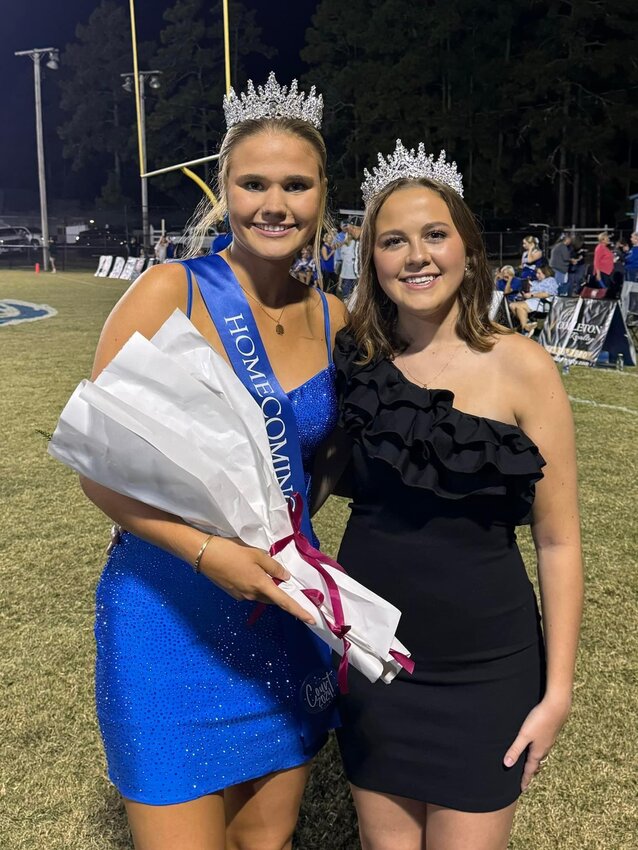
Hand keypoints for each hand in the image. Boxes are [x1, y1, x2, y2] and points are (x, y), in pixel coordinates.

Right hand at [199, 536, 315, 624]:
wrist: (204, 555)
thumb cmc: (231, 551)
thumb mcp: (256, 554)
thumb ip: (273, 567)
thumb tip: (284, 577)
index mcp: (260, 585)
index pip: (284, 601)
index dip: (299, 611)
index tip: (311, 620)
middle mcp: (252, 595)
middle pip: (272, 598)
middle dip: (280, 593)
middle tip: (285, 581)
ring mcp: (241, 596)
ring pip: (261, 595)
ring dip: (267, 587)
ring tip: (262, 570)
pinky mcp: (233, 593)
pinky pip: (250, 592)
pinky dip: (255, 585)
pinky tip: (248, 571)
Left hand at [503, 695, 571, 790]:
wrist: (557, 707)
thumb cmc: (539, 720)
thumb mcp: (524, 735)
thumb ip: (515, 749)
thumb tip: (507, 764)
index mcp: (537, 752)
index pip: (530, 770)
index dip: (525, 779)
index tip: (522, 790)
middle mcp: (544, 748)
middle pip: (536, 764)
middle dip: (531, 771)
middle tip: (526, 779)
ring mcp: (548, 741)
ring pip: (541, 755)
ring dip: (535, 761)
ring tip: (530, 764)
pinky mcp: (550, 732)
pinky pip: (543, 747)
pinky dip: (538, 751)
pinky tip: (537, 745)